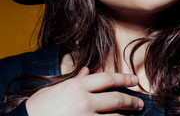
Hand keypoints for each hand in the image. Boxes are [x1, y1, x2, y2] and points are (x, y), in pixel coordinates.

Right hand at [26, 67, 143, 115]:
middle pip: (116, 99)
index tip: (135, 81)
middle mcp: (84, 101)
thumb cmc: (38, 108)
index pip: (108, 79)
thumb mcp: (55, 89)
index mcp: (78, 86)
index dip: (124, 79)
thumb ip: (75, 80)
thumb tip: (88, 71)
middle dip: (131, 102)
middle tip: (140, 104)